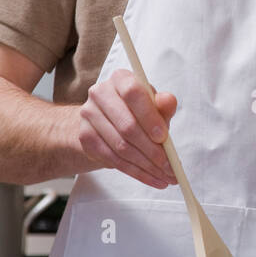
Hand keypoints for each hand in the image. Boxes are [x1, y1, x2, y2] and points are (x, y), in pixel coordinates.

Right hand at [78, 68, 177, 188]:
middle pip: (127, 125)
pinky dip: (135, 172)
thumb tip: (168, 100)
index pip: (133, 93)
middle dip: (152, 150)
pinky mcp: (85, 137)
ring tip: (166, 177)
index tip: (164, 137)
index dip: (149, 116)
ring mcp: (88, 115)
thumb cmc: (137, 112)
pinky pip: (112, 159)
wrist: (105, 123)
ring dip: (146, 166)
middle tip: (170, 167)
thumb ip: (163, 105)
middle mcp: (100, 93)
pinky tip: (151, 178)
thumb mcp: (153, 107)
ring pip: (121, 146)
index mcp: (120, 78)